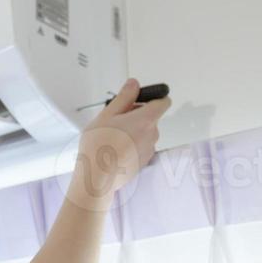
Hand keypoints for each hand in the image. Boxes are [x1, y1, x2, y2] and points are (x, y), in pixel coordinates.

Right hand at [68, 78, 170, 209]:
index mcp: (146, 120)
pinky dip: (131, 145)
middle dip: (136, 115)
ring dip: (133, 131)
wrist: (97, 178)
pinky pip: (140, 147)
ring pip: (145, 133)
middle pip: (151, 118)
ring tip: (112, 137)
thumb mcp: (107, 115)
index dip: (153, 98)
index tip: (138, 100)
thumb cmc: (99, 146)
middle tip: (115, 120)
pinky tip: (114, 150)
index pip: (164, 102)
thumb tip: (134, 84)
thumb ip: (123, 97)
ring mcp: (149, 150)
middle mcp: (152, 134)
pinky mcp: (143, 162)